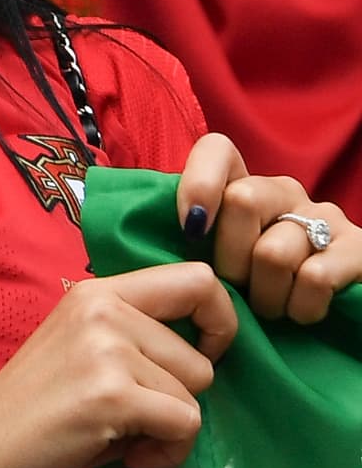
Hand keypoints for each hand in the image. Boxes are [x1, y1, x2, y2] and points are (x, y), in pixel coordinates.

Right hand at [0, 262, 236, 467]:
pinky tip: (123, 455)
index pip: (197, 279)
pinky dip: (164, 452)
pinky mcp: (112, 395)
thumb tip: (213, 347)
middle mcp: (103, 308)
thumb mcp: (80, 349)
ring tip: (119, 436)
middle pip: (203, 355)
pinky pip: (185, 425)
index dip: (220, 322)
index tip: (202, 358)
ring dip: (169, 428)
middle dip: (180, 398)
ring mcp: (107, 349)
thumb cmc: (31, 414)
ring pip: (197, 394)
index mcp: (96, 291)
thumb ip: (134, 334)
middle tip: (132, 418)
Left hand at [177, 133, 361, 324]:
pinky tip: (302, 313)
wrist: (330, 318)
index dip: (199, 182)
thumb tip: (130, 251)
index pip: (218, 149)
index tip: (191, 231)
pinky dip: (300, 308)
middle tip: (239, 289)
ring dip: (266, 297)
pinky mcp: (357, 249)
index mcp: (244, 188)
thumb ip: (185, 248)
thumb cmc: (256, 298)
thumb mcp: (216, 270)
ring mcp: (324, 217)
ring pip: (274, 252)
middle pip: (242, 200)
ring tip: (272, 309)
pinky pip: (315, 276)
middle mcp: (284, 193)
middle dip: (230, 261)